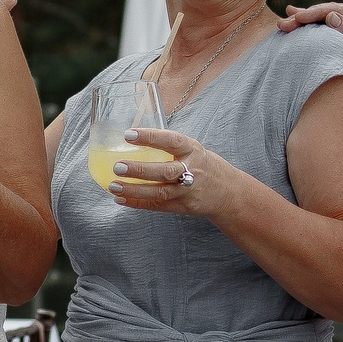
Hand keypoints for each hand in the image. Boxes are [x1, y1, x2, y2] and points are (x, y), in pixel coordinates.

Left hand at [103, 124, 239, 218]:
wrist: (228, 192)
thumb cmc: (203, 165)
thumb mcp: (192, 149)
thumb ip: (169, 146)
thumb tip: (132, 138)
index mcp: (192, 150)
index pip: (171, 141)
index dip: (150, 137)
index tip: (128, 135)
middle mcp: (192, 170)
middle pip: (165, 171)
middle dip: (140, 170)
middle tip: (117, 166)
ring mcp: (188, 191)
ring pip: (160, 192)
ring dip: (134, 190)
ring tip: (114, 186)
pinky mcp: (184, 207)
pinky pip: (158, 206)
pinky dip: (138, 204)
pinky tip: (121, 200)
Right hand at [281, 1, 342, 172]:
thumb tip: (331, 16)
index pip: (332, 10)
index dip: (312, 14)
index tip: (295, 19)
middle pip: (325, 13)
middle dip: (303, 18)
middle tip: (283, 24)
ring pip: (322, 20)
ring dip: (304, 21)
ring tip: (284, 22)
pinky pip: (325, 29)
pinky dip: (310, 28)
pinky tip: (297, 22)